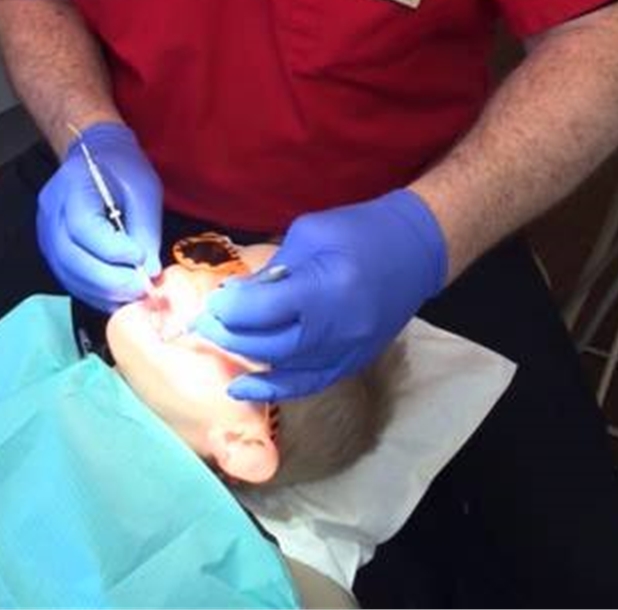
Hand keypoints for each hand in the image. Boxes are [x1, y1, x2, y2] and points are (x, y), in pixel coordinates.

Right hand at [37, 122, 162, 311]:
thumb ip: (146, 229)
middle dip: (109, 280)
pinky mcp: (53, 251)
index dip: (113, 250)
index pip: (84, 228)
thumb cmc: (121, 167)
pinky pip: (70, 279)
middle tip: (141, 289)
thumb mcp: (143, 188)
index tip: (142, 259)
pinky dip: (95, 293)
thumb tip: (150, 271)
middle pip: (72, 258)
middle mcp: (51, 213)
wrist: (95, 154)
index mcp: (71, 187)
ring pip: (69, 275)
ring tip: (134, 295)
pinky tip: (118, 295)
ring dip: (103, 292)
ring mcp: (47, 234)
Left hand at [193, 189, 447, 399]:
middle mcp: (338, 328)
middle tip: (202, 323)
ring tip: (214, 345)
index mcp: (327, 287)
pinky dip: (273, 387)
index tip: (210, 301)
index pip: (264, 309)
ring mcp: (348, 351)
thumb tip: (235, 296)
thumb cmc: (358, 230)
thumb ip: (273, 270)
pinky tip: (243, 386)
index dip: (229, 308)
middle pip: (270, 345)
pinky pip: (307, 384)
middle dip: (229, 335)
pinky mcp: (352, 363)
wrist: (415, 250)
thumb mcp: (308, 233)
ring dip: (245, 359)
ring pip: (285, 370)